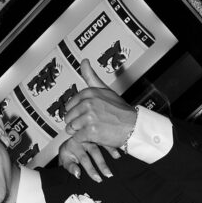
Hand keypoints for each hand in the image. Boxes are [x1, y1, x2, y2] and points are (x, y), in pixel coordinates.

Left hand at [58, 137, 118, 181]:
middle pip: (94, 152)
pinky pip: (106, 142)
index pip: (84, 158)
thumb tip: (77, 174)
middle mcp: (84, 139)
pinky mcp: (98, 136)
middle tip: (108, 175)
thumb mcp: (65, 160)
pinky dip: (113, 149)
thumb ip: (70, 167)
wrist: (69, 144)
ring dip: (109, 155)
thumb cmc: (68, 154)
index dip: (90, 169)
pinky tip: (117, 156)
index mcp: (74, 144)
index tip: (97, 178)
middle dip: (102, 164)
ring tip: (114, 166)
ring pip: (102, 146)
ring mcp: (92, 137)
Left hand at [59, 59, 136, 180]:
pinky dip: (84, 140)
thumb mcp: (106, 90)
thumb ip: (92, 77)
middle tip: (91, 123)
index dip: (77, 113)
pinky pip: (77, 138)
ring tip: (93, 129)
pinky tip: (94, 136)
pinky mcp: (90, 131)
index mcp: (89, 92)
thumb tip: (84, 62)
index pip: (69, 105)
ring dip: (80, 132)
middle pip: (68, 117)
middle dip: (77, 123)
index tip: (86, 114)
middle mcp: (88, 103)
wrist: (133, 126)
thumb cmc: (121, 111)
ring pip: (71, 128)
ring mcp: (89, 117)